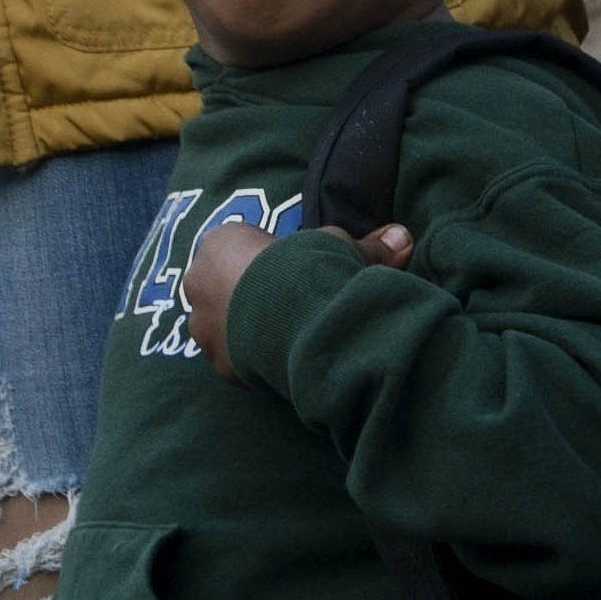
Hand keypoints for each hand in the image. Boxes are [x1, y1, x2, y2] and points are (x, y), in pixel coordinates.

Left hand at [183, 214, 401, 362]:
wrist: (291, 319)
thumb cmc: (305, 269)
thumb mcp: (336, 247)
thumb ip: (365, 245)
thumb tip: (403, 236)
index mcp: (219, 243)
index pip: (238, 246)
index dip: (268, 258)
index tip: (294, 269)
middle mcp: (197, 282)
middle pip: (224, 285)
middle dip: (251, 293)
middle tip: (290, 302)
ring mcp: (201, 325)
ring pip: (223, 323)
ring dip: (247, 327)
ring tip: (286, 332)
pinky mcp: (216, 363)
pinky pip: (233, 357)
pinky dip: (252, 357)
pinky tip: (280, 355)